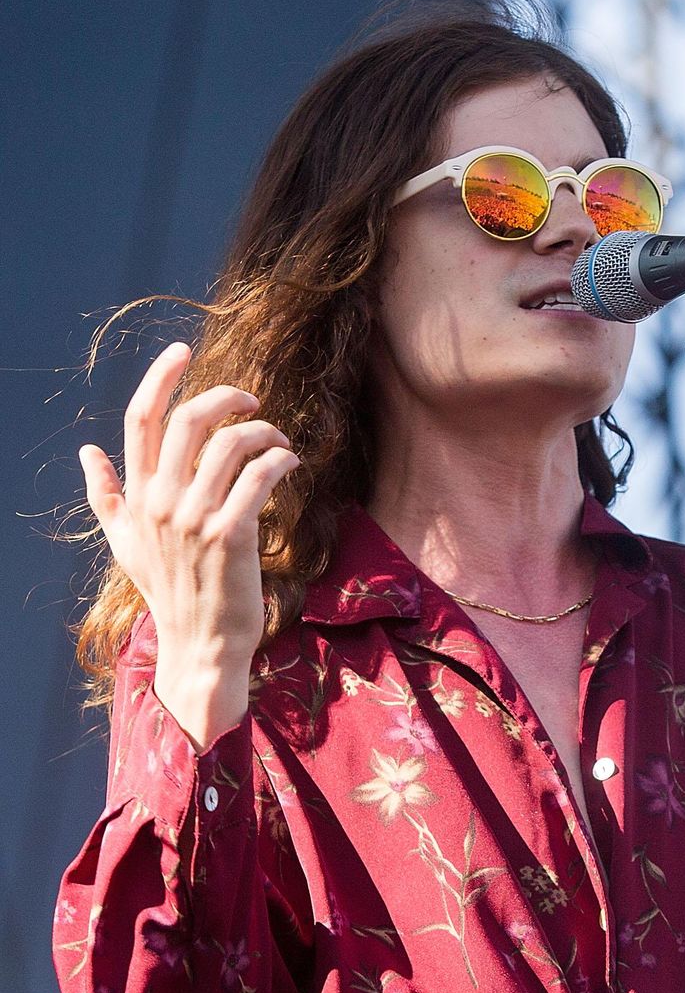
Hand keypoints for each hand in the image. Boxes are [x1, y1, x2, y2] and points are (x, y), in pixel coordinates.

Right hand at [79, 342, 299, 739]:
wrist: (200, 643)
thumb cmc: (169, 590)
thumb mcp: (125, 543)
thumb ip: (106, 495)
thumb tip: (86, 451)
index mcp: (136, 496)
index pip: (139, 420)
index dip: (159, 377)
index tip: (181, 350)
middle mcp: (159, 501)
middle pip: (187, 419)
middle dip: (225, 396)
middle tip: (252, 401)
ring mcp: (194, 518)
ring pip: (230, 443)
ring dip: (264, 431)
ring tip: (279, 441)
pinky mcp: (230, 534)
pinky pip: (259, 475)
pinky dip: (280, 458)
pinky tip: (290, 462)